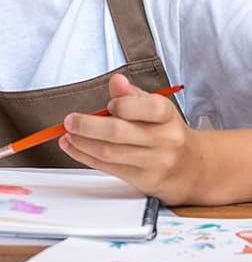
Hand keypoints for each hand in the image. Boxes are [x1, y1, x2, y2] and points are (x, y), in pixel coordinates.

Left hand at [59, 73, 203, 203]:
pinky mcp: (144, 180)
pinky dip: (84, 156)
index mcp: (167, 115)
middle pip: (118, 132)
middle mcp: (164, 139)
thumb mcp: (154, 108)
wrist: (193, 168)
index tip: (108, 105)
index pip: (146, 107)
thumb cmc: (166, 132)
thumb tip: (117, 81)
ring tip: (68, 134)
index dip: (121, 104)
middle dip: (87, 126)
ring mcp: (155, 162)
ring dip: (81, 143)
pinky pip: (107, 167)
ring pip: (109, 152)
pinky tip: (73, 147)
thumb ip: (132, 95)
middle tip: (70, 121)